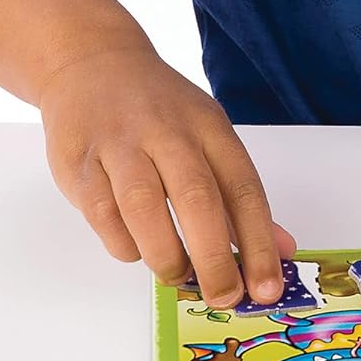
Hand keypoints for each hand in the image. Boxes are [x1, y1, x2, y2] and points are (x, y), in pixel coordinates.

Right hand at [38, 45, 296, 306]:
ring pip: (143, 205)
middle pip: (197, 197)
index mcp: (209, 127)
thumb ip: (240, 197)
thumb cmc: (160, 112)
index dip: (259, 241)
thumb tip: (281, 250)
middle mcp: (167, 131)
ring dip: (165, 253)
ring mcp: (120, 144)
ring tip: (178, 277)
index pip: (243, 188)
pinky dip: (123, 243)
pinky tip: (136, 250)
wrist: (91, 63)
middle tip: (224, 297)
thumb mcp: (209, 137)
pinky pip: (102, 213)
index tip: (267, 288)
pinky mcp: (80, 162)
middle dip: (215, 257)